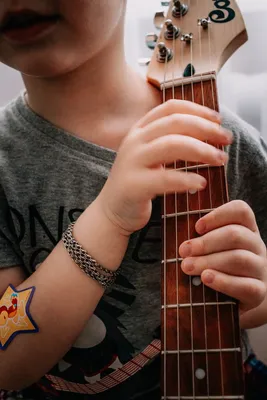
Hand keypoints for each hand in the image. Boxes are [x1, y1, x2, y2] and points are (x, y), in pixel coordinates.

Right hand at [98, 100, 231, 234]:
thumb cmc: (139, 182)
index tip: (218, 120)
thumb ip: (170, 141)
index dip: (197, 109)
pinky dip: (187, 179)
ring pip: (172, 145)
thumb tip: (209, 132)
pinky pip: (165, 178)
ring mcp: (131, 162)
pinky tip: (202, 183)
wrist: (112, 211)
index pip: (170, 108)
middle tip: (227, 139)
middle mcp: (134, 141)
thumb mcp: (151, 155)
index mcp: (139, 130)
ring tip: (221, 160)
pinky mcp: (134, 185)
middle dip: (206, 129)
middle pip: (175, 123)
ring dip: (202, 150)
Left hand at [179, 200, 266, 312]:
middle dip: (205, 243)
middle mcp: (256, 246)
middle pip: (236, 235)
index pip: (241, 211)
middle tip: (183, 251)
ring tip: (187, 267)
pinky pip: (245, 285)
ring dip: (208, 261)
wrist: (240, 302)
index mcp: (246, 230)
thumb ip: (200, 239)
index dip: (218, 215)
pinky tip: (205, 278)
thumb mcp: (212, 249)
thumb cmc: (219, 269)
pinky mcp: (259, 292)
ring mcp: (260, 269)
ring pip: (239, 259)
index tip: (197, 227)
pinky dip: (223, 281)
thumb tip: (180, 240)